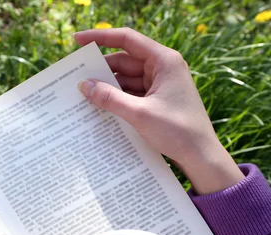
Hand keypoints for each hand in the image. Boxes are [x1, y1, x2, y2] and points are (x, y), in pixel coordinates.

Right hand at [73, 28, 243, 194]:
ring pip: (125, 78)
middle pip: (123, 60)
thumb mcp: (139, 113)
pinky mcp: (157, 98)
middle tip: (76, 78)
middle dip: (101, 69)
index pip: (127, 40)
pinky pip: (130, 92)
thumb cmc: (177, 131)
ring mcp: (160, 83)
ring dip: (107, 86)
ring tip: (84, 95)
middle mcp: (162, 67)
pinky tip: (100, 106)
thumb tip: (84, 85)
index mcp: (164, 61)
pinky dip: (116, 97)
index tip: (77, 41)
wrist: (200, 155)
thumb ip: (110, 98)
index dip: (100, 38)